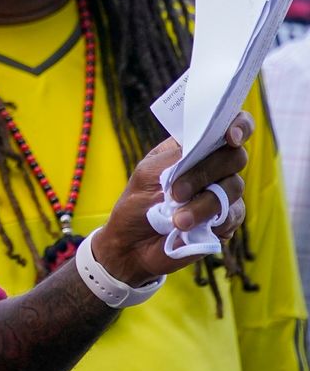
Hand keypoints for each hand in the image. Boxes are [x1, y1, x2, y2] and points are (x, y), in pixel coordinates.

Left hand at [92, 112, 250, 284]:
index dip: (238, 125)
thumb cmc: (137, 204)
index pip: (226, 126)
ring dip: (203, 204)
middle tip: (176, 192)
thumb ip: (175, 158)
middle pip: (235, 156)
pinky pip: (234, 215)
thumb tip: (201, 143)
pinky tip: (189, 229)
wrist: (132, 245)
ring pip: (233, 187)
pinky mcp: (226, 219)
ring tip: (177, 220)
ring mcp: (222, 193)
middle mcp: (212, 167)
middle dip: (206, 172)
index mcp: (192, 148)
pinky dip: (212, 221)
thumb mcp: (147, 175)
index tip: (231, 136)